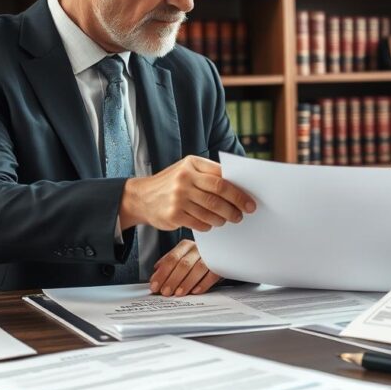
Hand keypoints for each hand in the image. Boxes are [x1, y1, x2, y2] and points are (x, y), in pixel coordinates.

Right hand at [120, 155, 255, 231]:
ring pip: (211, 210)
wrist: (140, 197)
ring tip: (229, 219)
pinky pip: (199, 222)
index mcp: (191, 164)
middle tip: (244, 213)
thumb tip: (239, 188)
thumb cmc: (172, 183)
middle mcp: (184, 179)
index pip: (221, 177)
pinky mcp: (173, 215)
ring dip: (224, 218)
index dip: (239, 191)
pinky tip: (211, 224)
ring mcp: (178, 197)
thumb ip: (209, 175)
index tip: (250, 200)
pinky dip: (209, 225)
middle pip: (219, 193)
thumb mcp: (187, 171)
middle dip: (236, 205)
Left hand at [149, 239, 220, 295]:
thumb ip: (167, 264)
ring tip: (179, 293)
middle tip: (166, 292)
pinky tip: (195, 291)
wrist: (221, 252)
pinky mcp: (220, 265)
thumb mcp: (180, 257)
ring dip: (187, 282)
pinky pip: (212, 274)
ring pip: (198, 268)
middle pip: (184, 264)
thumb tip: (154, 275)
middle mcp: (198, 249)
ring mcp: (210, 256)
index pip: (171, 259)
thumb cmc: (195, 259)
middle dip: (173, 279)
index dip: (162, 273)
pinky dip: (203, 283)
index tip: (155, 286)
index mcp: (185, 246)